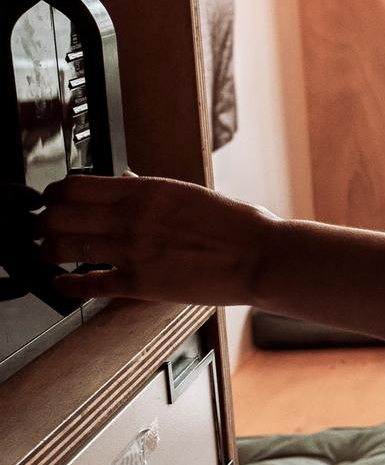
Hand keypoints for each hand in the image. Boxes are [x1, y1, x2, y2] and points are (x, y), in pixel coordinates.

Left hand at [34, 174, 281, 304]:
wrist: (260, 256)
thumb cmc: (237, 225)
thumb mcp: (190, 194)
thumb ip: (151, 189)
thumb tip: (124, 179)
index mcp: (146, 191)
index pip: (75, 186)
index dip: (55, 194)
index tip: (54, 200)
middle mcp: (131, 218)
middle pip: (57, 215)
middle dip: (44, 222)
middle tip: (43, 227)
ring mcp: (132, 252)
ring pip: (63, 248)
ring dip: (48, 251)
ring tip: (48, 253)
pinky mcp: (139, 284)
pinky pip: (87, 284)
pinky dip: (65, 285)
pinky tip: (59, 283)